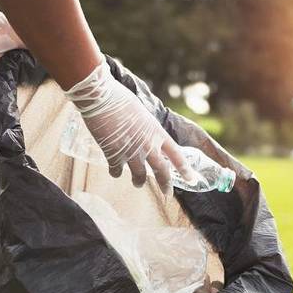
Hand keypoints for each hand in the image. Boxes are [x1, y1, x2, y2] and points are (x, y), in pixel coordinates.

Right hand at [65, 58, 194, 190]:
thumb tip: (146, 138)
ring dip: (139, 182)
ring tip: (138, 183)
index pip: (176, 155)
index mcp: (157, 133)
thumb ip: (146, 129)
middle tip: (167, 194)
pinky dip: (116, 173)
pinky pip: (117, 172)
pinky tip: (115, 172)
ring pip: (140, 177)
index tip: (191, 179)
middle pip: (162, 171)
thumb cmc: (120, 99)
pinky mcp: (114, 156)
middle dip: (165, 185)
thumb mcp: (142, 114)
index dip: (185, 169)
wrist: (101, 98)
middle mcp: (148, 145)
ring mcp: (132, 153)